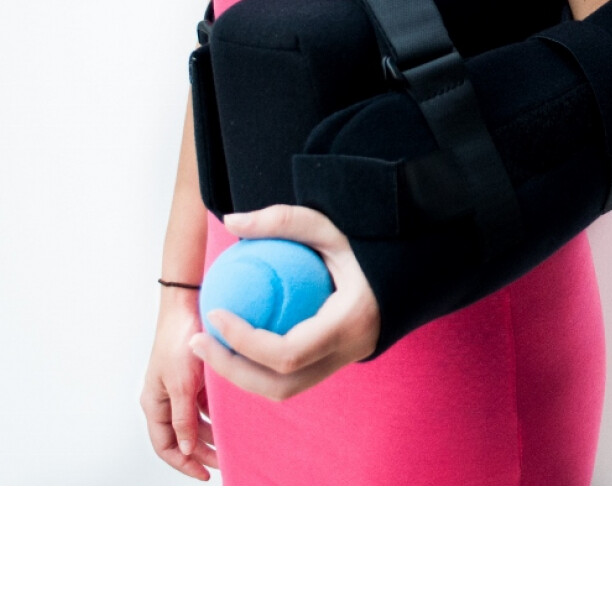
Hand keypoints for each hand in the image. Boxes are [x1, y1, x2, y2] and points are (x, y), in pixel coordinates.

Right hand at [141, 293, 218, 480]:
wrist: (189, 305)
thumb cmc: (179, 341)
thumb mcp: (181, 385)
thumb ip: (182, 419)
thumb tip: (184, 449)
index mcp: (153, 402)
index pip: (165, 446)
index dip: (183, 462)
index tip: (205, 473)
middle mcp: (165, 397)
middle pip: (182, 436)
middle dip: (201, 451)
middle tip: (225, 460)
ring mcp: (179, 387)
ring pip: (195, 421)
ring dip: (210, 433)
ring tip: (231, 442)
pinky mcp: (194, 377)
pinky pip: (204, 404)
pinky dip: (215, 413)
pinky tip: (231, 417)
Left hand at [188, 204, 380, 399]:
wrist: (414, 267)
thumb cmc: (372, 243)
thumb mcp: (329, 225)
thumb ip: (283, 221)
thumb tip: (232, 221)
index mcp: (349, 324)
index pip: (288, 354)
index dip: (245, 343)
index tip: (214, 315)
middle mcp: (349, 352)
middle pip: (281, 386)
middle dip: (233, 370)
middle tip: (197, 342)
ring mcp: (345, 361)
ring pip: (286, 389)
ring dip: (243, 374)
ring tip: (209, 345)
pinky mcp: (337, 360)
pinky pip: (294, 375)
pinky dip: (261, 365)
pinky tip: (236, 339)